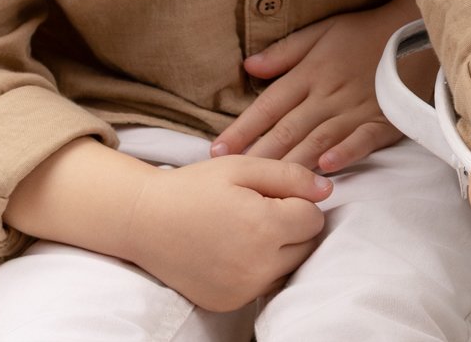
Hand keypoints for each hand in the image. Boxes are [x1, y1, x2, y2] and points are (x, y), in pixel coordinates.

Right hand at [125, 155, 331, 311]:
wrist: (143, 221)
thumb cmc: (194, 188)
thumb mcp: (242, 167)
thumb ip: (290, 176)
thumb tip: (327, 191)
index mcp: (263, 227)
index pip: (314, 218)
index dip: (296, 201)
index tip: (268, 195)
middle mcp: (256, 266)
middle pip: (307, 246)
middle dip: (292, 227)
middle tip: (258, 211)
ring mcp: (242, 289)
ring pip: (289, 268)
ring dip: (280, 251)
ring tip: (247, 230)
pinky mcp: (229, 303)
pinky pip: (265, 286)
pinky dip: (260, 270)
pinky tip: (236, 251)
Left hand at [210, 0, 418, 172]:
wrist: (417, 28)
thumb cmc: (365, 32)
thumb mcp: (322, 31)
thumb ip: (286, 51)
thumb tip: (248, 66)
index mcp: (311, 72)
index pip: (269, 105)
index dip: (243, 128)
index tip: (217, 150)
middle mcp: (329, 93)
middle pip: (289, 128)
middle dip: (259, 153)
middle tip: (232, 176)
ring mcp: (357, 108)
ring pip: (319, 138)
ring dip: (293, 160)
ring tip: (268, 182)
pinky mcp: (384, 120)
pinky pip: (363, 139)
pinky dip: (346, 152)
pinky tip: (327, 166)